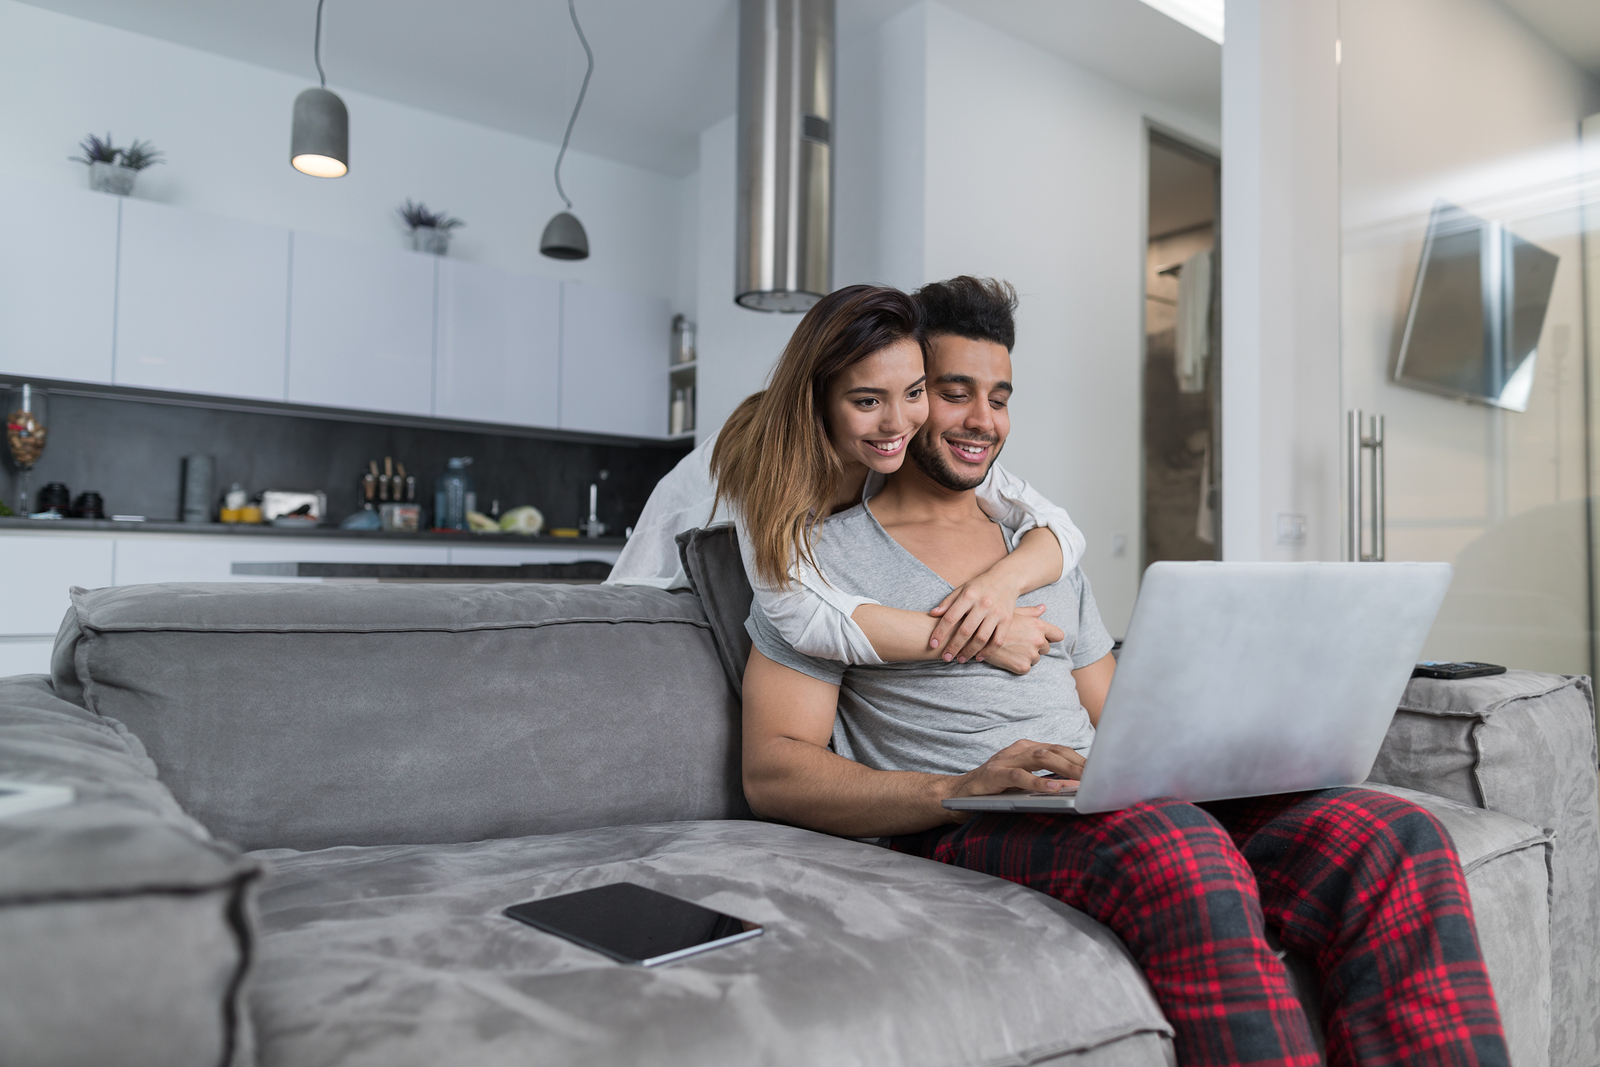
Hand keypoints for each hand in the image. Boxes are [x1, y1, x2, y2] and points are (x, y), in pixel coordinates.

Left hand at [928, 571, 1023, 661]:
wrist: (1007, 579)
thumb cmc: (980, 586)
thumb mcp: (962, 589)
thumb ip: (948, 602)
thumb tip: (933, 614)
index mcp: (969, 595)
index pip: (951, 617)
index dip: (940, 632)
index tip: (933, 644)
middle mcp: (983, 604)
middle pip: (966, 631)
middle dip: (954, 646)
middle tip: (946, 657)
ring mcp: (996, 613)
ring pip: (982, 638)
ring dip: (969, 652)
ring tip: (960, 659)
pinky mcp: (1007, 620)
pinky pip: (998, 640)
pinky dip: (988, 652)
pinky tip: (978, 657)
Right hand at [941, 739, 1085, 820]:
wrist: (956, 795)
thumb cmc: (994, 792)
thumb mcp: (1023, 783)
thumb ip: (1045, 780)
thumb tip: (1077, 787)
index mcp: (1027, 749)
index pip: (1060, 749)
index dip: (1081, 758)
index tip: (1102, 769)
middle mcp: (1017, 750)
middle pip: (1054, 750)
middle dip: (1079, 762)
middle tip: (1099, 775)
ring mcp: (1004, 760)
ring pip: (1040, 758)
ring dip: (1064, 768)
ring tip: (1083, 780)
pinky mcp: (993, 775)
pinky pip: (1018, 776)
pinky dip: (1037, 782)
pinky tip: (1053, 789)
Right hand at [975, 606, 1064, 675]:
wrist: (978, 636)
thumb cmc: (995, 621)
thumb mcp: (1014, 612)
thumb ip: (1031, 612)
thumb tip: (1043, 608)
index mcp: (1038, 626)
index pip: (1059, 635)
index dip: (1051, 637)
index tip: (1044, 637)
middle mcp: (1038, 640)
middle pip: (1046, 648)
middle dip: (1036, 647)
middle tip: (1019, 643)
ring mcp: (1031, 654)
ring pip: (1036, 659)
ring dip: (1027, 656)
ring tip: (1011, 649)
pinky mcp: (1022, 667)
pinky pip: (1026, 668)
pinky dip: (1018, 665)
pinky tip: (1008, 657)